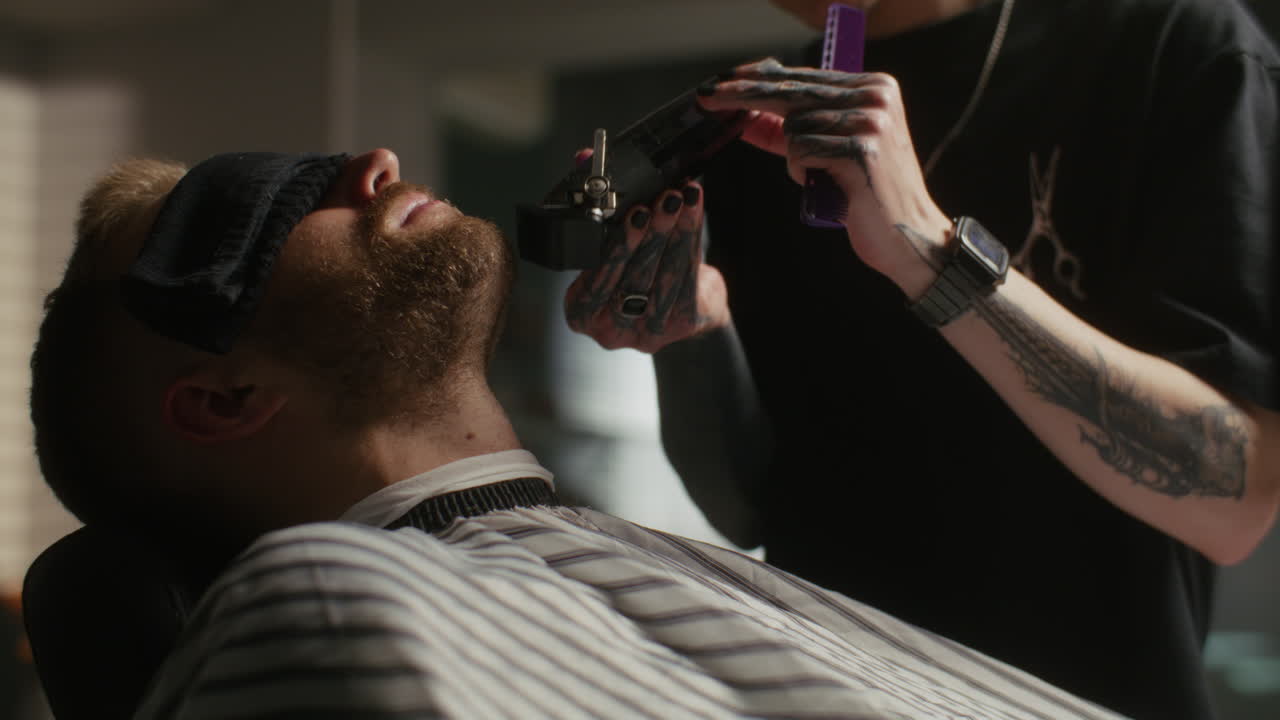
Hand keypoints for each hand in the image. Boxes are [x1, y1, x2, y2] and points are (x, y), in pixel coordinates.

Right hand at [564, 179, 729, 353]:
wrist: (678, 307)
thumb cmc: (635, 271)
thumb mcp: (610, 242)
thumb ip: (595, 202)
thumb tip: (584, 159)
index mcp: (581, 312)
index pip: (593, 281)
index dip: (614, 245)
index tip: (630, 212)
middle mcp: (610, 329)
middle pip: (631, 277)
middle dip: (648, 235)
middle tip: (660, 202)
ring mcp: (647, 331)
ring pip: (662, 276)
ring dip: (673, 232)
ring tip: (679, 198)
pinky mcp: (681, 322)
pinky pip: (686, 275)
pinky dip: (690, 236)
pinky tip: (693, 209)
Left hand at [698, 58, 950, 298]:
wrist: (909, 237)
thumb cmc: (866, 196)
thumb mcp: (829, 153)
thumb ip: (793, 130)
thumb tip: (745, 115)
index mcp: (875, 87)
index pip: (804, 78)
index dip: (759, 81)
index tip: (722, 84)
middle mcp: (876, 95)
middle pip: (793, 92)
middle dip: (745, 96)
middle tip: (707, 97)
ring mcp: (871, 120)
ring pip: (794, 128)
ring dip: (796, 160)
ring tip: (827, 180)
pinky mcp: (861, 149)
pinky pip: (801, 151)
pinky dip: (803, 172)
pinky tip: (828, 187)